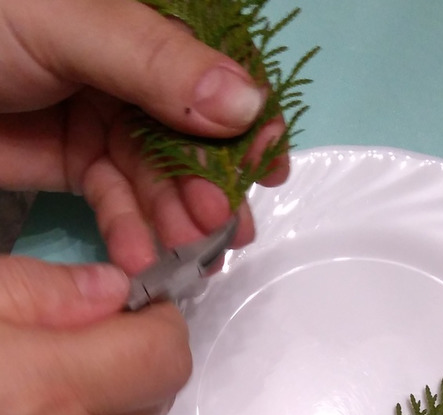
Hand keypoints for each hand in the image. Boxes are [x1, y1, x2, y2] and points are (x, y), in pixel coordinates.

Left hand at [0, 0, 289, 272]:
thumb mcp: (70, 23)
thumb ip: (157, 63)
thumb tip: (247, 104)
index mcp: (142, 26)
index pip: (213, 73)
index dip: (245, 121)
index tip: (266, 167)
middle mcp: (132, 73)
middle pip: (191, 137)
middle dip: (209, 185)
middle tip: (220, 226)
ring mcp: (104, 119)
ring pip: (157, 178)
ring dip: (173, 218)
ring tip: (184, 251)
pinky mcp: (76, 163)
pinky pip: (116, 203)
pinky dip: (129, 232)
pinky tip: (137, 256)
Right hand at [0, 254, 191, 414]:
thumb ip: (39, 292)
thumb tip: (113, 292)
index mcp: (48, 390)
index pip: (165, 357)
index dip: (160, 321)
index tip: (134, 302)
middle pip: (158, 401)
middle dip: (139, 359)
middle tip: (89, 335)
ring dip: (112, 406)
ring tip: (48, 381)